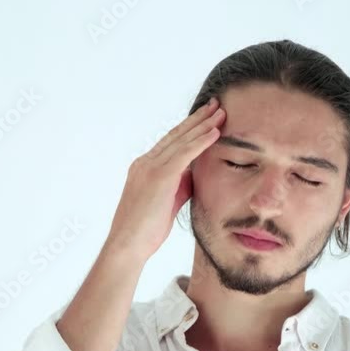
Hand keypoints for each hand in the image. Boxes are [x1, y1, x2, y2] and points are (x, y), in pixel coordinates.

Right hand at [105, 97, 224, 261]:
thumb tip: (196, 175)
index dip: (190, 128)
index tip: (207, 117)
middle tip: (216, 104)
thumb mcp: (168, 202)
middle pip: (176, 134)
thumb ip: (180, 185)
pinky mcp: (159, 177)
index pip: (171, 142)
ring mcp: (150, 167)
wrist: (128, 245)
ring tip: (221, 112)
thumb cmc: (146, 231)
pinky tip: (216, 133)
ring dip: (203, 125)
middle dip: (198, 119)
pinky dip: (201, 141)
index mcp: (145, 167)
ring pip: (181, 140)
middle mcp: (146, 162)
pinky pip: (184, 154)